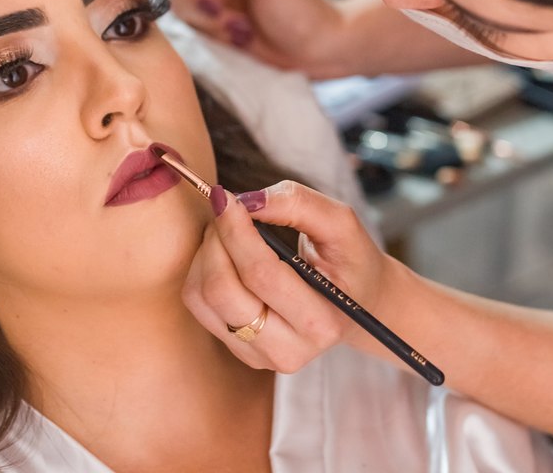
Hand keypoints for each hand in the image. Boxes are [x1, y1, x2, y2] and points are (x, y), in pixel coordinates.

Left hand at [183, 181, 396, 372]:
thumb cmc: (349, 260)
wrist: (355, 301)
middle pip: (222, 289)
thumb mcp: (341, 225)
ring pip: (202, 298)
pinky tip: (224, 253)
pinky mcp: (237, 350)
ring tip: (227, 229)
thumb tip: (247, 201)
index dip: (236, 230)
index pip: (261, 273)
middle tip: (225, 208)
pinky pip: (198, 305)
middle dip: (216, 239)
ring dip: (205, 252)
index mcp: (321, 323)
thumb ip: (299, 205)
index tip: (226, 196)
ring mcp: (258, 356)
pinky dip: (201, 269)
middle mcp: (288, 350)